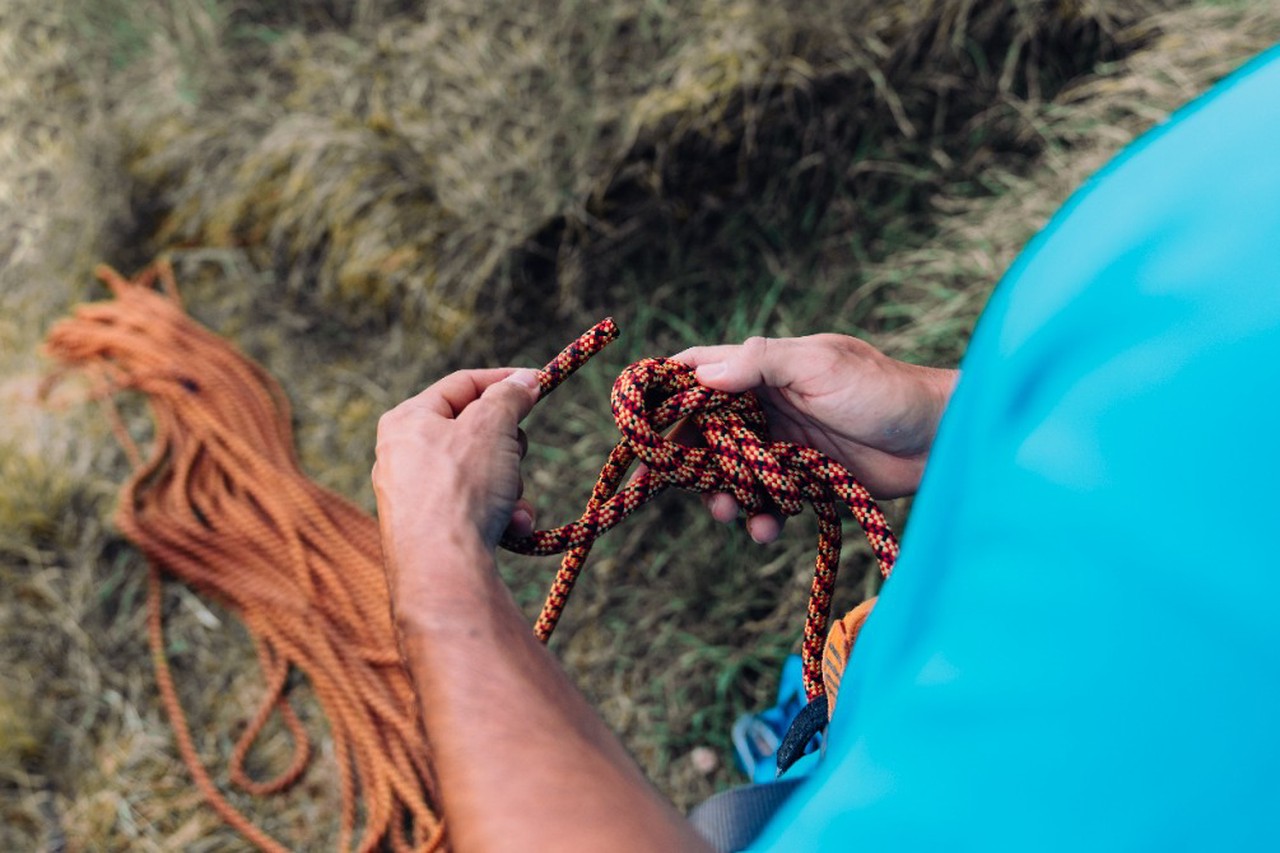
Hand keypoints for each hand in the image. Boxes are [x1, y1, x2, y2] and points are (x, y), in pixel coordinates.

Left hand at [372, 368, 540, 581]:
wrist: (443, 568)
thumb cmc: (460, 488)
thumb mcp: (492, 426)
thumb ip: (509, 396)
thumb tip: (524, 379)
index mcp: (407, 420)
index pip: (462, 384)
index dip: (505, 381)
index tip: (539, 382)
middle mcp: (403, 455)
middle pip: (475, 430)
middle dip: (508, 445)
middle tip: (515, 453)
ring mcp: (416, 496)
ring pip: (483, 472)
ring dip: (509, 485)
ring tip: (508, 502)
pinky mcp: (432, 530)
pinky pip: (477, 507)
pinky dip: (501, 513)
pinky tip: (511, 527)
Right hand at [671, 335, 956, 541]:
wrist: (940, 440)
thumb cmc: (883, 390)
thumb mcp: (820, 365)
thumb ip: (760, 364)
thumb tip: (699, 373)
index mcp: (762, 368)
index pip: (697, 372)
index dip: (663, 393)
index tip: (636, 422)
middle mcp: (764, 403)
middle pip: (702, 430)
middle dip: (684, 459)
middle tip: (662, 486)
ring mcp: (782, 443)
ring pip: (728, 471)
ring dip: (720, 494)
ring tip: (729, 512)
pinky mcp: (802, 479)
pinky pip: (764, 502)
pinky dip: (758, 518)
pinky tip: (766, 528)